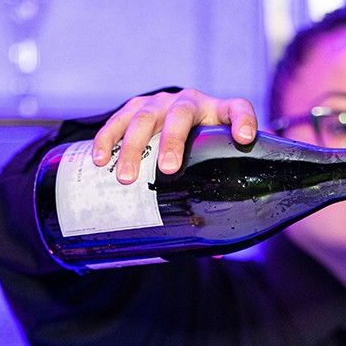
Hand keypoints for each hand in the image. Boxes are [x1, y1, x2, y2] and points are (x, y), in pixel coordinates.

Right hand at [91, 88, 258, 183]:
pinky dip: (107, 139)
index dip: (243, 120)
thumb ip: (227, 184)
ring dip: (133, 147)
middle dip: (173, 141)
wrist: (178, 121)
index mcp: (219, 112)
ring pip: (145, 118)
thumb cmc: (205, 148)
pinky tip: (100, 159)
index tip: (245, 138)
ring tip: (126, 177)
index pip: (238, 108)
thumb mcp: (219, 158)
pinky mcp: (136, 107)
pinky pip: (119, 120)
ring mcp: (161, 102)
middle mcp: (191, 102)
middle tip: (167, 169)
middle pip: (181, 115)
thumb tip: (226, 243)